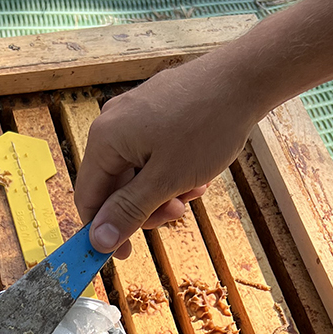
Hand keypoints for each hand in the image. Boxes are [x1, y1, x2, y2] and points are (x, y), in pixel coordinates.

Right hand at [73, 50, 273, 258]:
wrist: (244, 78)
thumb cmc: (206, 126)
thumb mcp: (165, 181)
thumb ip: (128, 211)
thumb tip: (98, 240)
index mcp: (105, 139)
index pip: (88, 197)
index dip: (102, 231)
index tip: (124, 254)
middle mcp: (112, 122)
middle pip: (114, 184)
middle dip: (144, 207)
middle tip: (176, 213)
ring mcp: (135, 112)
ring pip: (137, 170)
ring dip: (163, 190)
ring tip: (193, 189)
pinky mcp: (156, 108)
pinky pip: (152, 151)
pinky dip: (171, 169)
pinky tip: (197, 172)